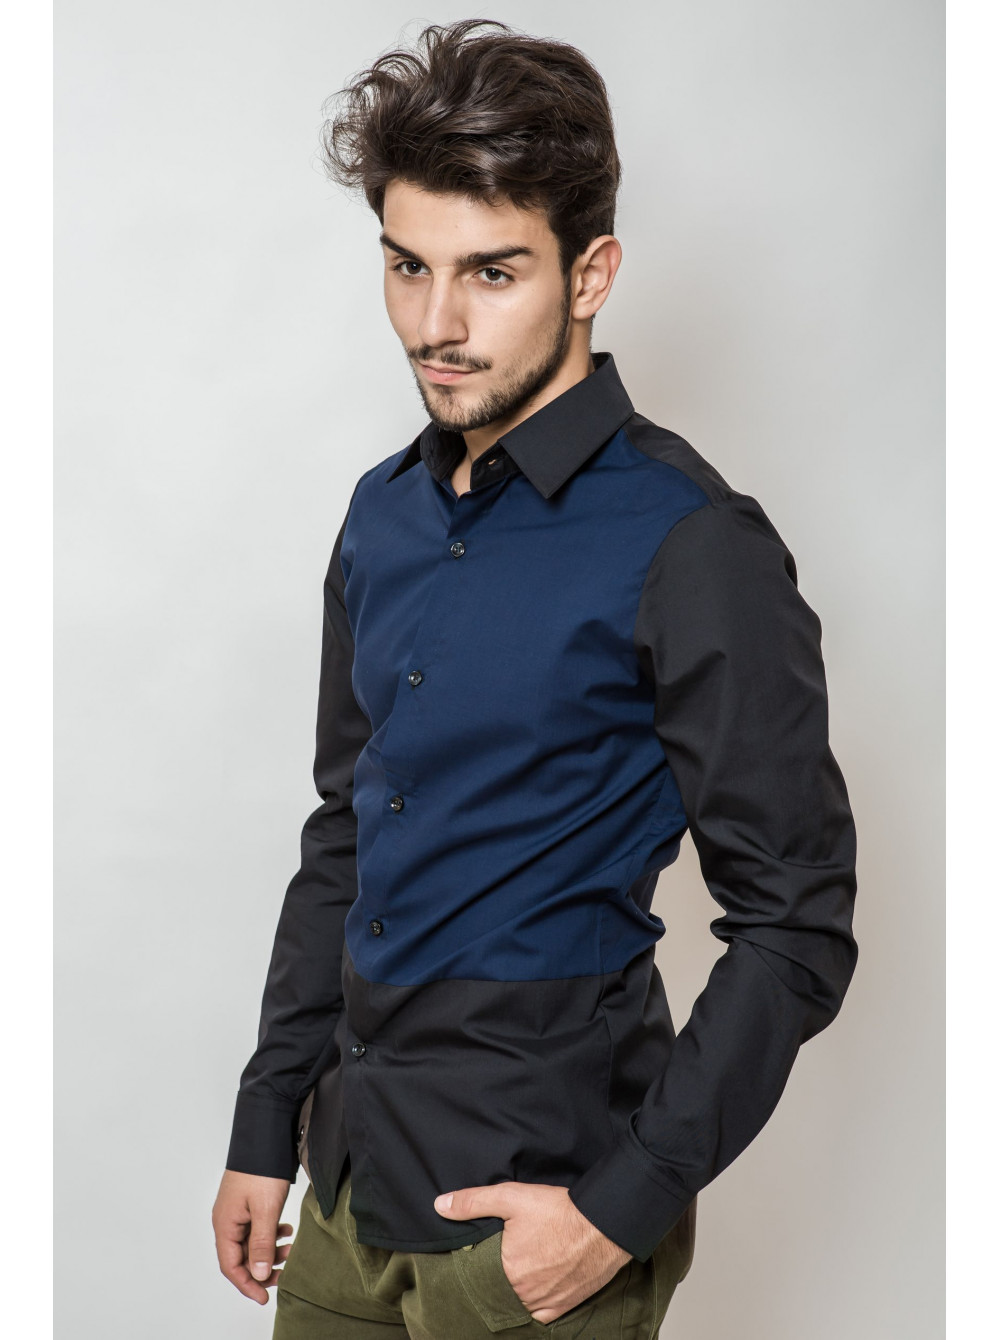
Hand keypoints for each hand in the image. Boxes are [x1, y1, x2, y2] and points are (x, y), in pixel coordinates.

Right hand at [212, 1169, 294, 1304]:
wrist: (265, 1134)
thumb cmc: (261, 1169)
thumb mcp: (265, 1209)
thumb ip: (262, 1244)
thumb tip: (259, 1275)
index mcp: (225, 1224)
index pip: (230, 1266)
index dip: (247, 1284)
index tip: (265, 1297)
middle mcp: (227, 1220)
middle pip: (241, 1256)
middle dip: (262, 1268)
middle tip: (284, 1273)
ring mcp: (237, 1211)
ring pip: (251, 1242)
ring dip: (269, 1250)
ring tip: (290, 1249)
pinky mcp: (249, 1202)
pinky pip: (257, 1227)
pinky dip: (271, 1234)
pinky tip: (287, 1230)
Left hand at [433, 1181, 631, 1323]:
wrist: (603, 1225)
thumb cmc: (558, 1210)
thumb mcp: (511, 1197)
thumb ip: (473, 1202)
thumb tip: (440, 1206)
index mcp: (506, 1271)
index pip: (479, 1277)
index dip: (477, 1267)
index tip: (480, 1257)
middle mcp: (524, 1294)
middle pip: (499, 1292)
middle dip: (495, 1281)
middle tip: (499, 1264)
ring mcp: (545, 1303)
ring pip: (518, 1306)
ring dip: (513, 1294)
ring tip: (513, 1276)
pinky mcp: (564, 1307)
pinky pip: (540, 1317)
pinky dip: (532, 1308)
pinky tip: (529, 1294)